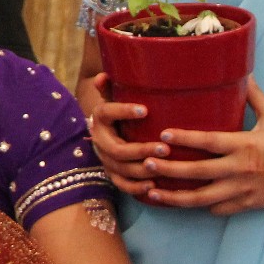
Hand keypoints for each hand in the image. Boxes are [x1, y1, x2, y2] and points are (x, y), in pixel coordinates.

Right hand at [83, 73, 159, 196]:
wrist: (108, 130)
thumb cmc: (119, 111)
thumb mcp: (114, 98)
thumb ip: (111, 88)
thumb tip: (102, 75)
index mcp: (100, 118)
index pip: (107, 113)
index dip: (123, 111)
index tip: (145, 109)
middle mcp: (99, 140)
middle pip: (117, 149)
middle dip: (140, 150)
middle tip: (164, 148)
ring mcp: (105, 159)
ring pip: (121, 169)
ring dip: (142, 170)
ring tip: (163, 167)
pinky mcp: (112, 174)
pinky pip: (121, 184)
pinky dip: (136, 187)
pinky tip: (153, 186)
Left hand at [136, 78, 263, 215]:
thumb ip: (254, 96)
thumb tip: (244, 71)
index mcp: (245, 145)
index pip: (210, 141)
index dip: (185, 137)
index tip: (163, 134)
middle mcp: (241, 169)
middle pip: (198, 172)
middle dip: (169, 169)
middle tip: (146, 162)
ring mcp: (243, 190)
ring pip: (202, 198)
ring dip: (175, 196)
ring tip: (152, 191)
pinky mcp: (247, 205)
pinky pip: (217, 209)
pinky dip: (199, 207)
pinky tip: (180, 203)